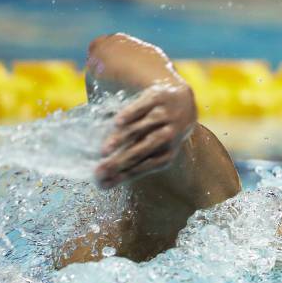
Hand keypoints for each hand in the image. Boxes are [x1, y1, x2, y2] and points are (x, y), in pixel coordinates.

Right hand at [88, 34, 196, 188]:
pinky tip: (117, 123)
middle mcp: (168, 135)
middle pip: (142, 150)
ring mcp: (164, 116)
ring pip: (142, 129)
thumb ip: (129, 165)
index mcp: (167, 153)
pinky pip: (143, 107)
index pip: (144, 166)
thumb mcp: (151, 150)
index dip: (123, 174)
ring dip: (123, 139)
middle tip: (99, 170)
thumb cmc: (159, 133)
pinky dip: (131, 114)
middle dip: (121, 161)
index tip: (101, 181)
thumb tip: (101, 185)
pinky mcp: (158, 97)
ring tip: (104, 150)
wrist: (183, 102)